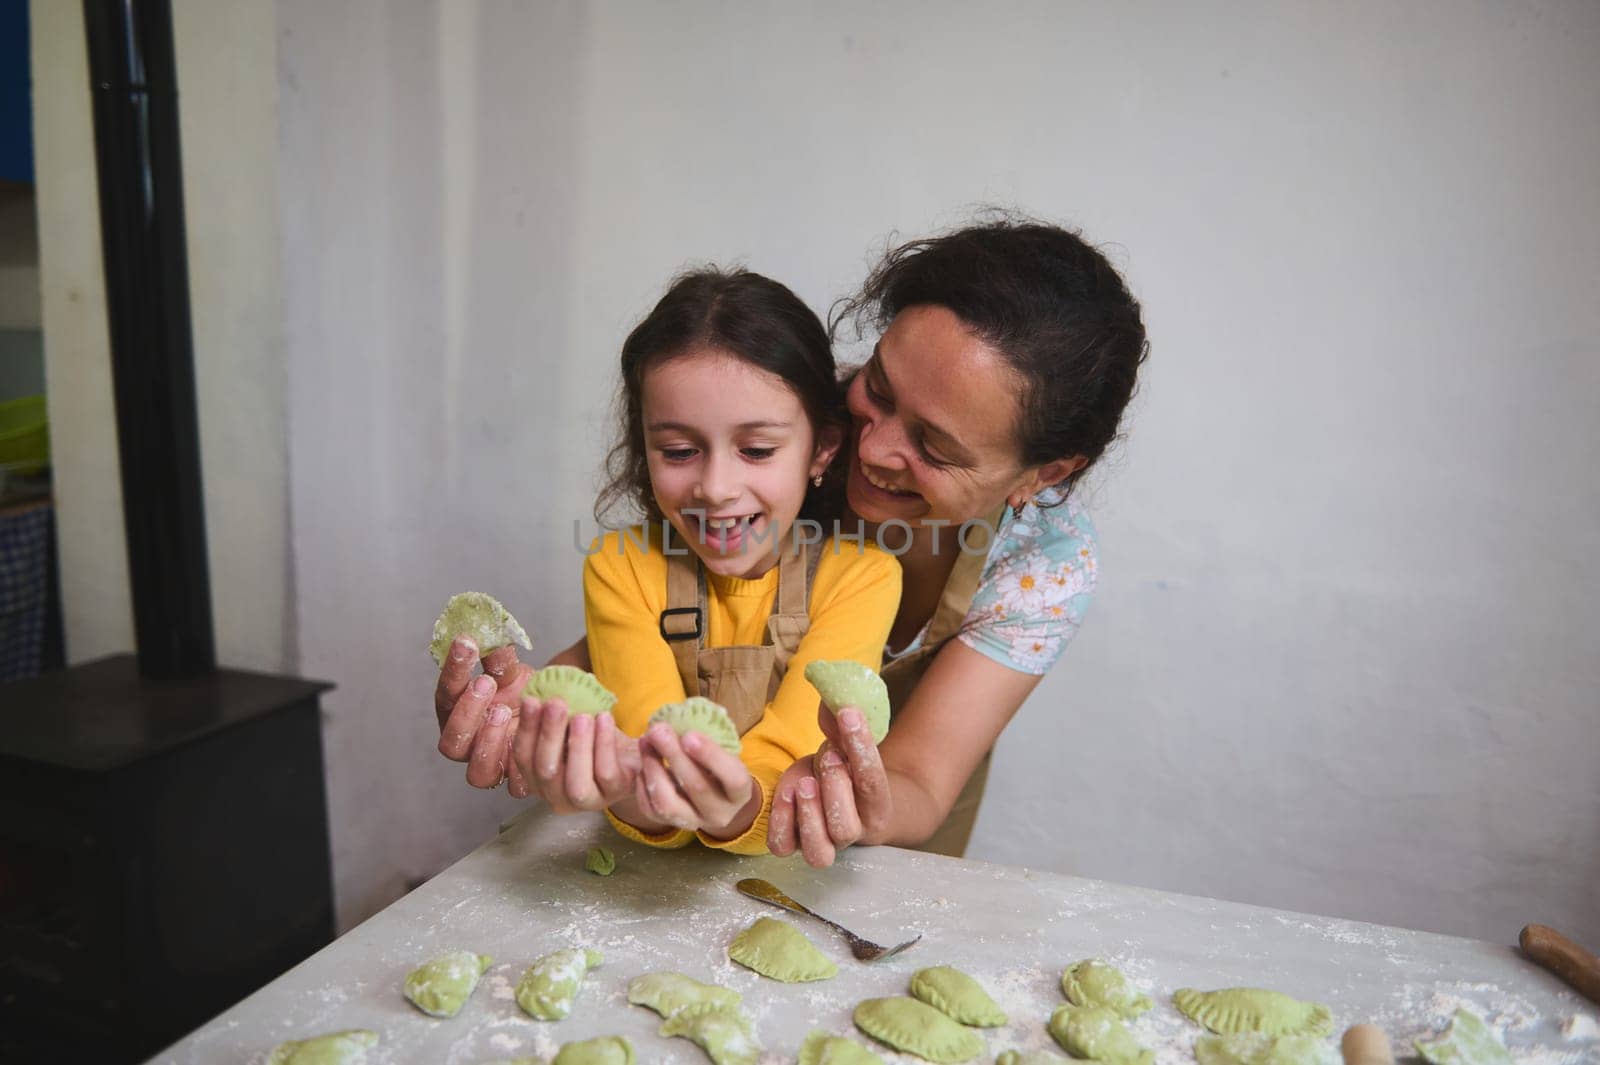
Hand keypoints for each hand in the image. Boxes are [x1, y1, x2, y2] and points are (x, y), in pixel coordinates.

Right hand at [434, 636, 532, 788]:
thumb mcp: (512, 670)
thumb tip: (489, 629)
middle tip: (486, 683)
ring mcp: (490, 765)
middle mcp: (467, 743)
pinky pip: (513, 787)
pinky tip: (530, 743)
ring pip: (477, 773)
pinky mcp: (515, 781)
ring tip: (503, 713)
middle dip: (467, 712)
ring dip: (489, 743)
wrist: (554, 713)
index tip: (467, 644)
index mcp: (457, 711)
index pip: (446, 693)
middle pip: (452, 742)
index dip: (453, 670)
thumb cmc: (523, 690)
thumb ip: (498, 657)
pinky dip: (522, 770)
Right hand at [509, 698, 640, 811]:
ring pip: (575, 782)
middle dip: (549, 734)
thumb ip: (555, 710)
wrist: (632, 752)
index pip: (524, 758)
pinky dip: (603, 744)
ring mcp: (586, 801)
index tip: (531, 701)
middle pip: (545, 771)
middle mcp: (556, 796)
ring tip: (582, 716)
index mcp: (538, 778)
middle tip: (556, 704)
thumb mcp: (571, 721)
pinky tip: (604, 719)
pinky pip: (606, 773)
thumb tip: (546, 681)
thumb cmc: (594, 736)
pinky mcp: (614, 793)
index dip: (526, 729)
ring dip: (577, 745)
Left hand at [626, 724, 757, 838]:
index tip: (690, 735)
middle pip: (697, 787)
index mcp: (739, 792)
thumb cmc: (718, 765)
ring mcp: (694, 822)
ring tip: (645, 743)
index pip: (732, 778)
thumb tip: (680, 718)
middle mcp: (720, 814)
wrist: (713, 794)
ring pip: (668, 803)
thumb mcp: (723, 752)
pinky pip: (651, 810)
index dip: (711, 756)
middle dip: (674, 756)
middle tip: (658, 730)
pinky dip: (642, 786)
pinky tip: (641, 764)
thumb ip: (706, 740)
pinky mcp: (670, 825)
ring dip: (653, 770)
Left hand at [767, 705, 892, 866]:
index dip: (861, 746)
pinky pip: (783, 846)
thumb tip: (831, 695)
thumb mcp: (845, 746)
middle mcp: (853, 831)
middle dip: (835, 787)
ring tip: (804, 783)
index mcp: (876, 804)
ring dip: (807, 814)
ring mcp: (824, 843)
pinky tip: (786, 793)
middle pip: (845, 826)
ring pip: (819, 850)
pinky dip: (780, 822)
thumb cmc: (845, 768)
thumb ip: (841, 727)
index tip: (849, 714)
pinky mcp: (794, 843)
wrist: (845, 800)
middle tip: (828, 755)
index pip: (872, 780)